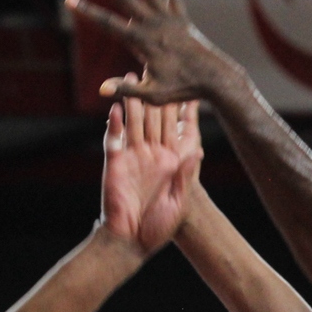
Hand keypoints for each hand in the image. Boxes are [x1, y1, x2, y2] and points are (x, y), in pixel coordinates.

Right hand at [66, 0, 231, 102]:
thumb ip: (127, 89)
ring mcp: (170, 20)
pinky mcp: (183, 21)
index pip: (108, 24)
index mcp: (143, 42)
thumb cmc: (184, 89)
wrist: (216, 79)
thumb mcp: (153, 95)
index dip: (87, 11)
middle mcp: (154, 25)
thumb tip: (101, 89)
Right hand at [98, 86, 203, 256]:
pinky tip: (115, 107)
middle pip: (154, 118)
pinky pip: (114, 139)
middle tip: (156, 69)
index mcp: (171, 163)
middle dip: (156, 94)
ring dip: (133, 100)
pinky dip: (114, 123)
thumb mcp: (179, 202)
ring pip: (134, 122)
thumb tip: (197, 151)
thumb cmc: (159, 228)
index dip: (183, 111)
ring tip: (132, 77)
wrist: (131, 242)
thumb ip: (186, 176)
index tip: (190, 88)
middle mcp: (152, 155)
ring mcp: (133, 157)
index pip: (178, 130)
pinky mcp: (115, 163)